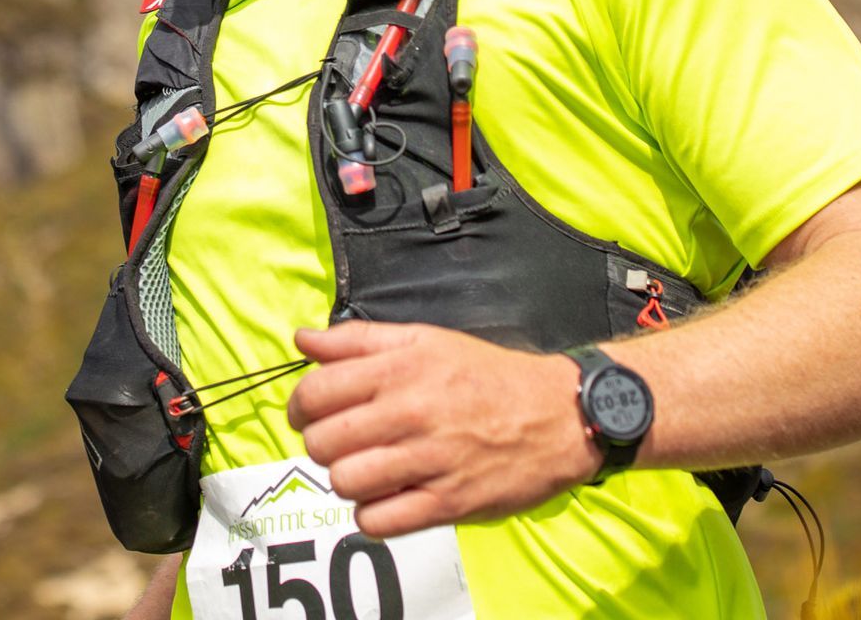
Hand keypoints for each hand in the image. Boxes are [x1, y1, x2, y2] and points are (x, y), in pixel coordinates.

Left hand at [285, 321, 601, 537]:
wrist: (560, 414)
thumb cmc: (487, 375)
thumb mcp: (427, 340)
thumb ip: (360, 341)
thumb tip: (303, 340)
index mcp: (402, 368)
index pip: (316, 392)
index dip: (300, 406)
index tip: (310, 414)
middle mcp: (411, 412)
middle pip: (323, 442)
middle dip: (322, 445)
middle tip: (344, 442)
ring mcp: (430, 460)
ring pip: (345, 482)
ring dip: (348, 480)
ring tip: (368, 470)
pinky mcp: (448, 502)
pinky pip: (378, 521)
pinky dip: (372, 515)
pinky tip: (387, 497)